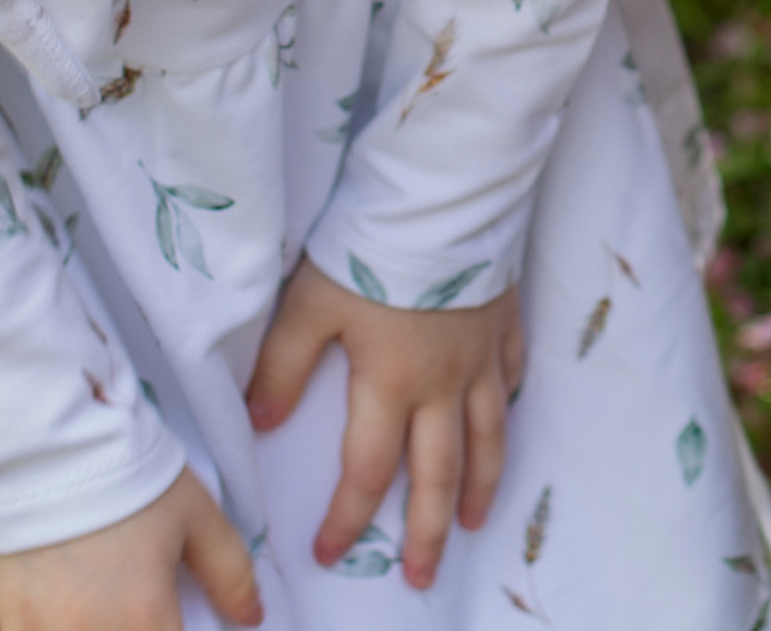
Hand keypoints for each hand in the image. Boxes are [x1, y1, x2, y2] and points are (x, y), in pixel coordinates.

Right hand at [0, 470, 260, 630]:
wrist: (55, 435)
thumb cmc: (130, 474)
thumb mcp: (199, 515)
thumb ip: (232, 572)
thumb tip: (251, 617)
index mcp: (136, 619)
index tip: (165, 619)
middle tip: (122, 609)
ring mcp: (18, 627)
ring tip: (81, 608)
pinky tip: (16, 621)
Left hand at [245, 259, 524, 590]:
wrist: (445, 194)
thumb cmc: (372, 248)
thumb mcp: (309, 305)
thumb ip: (281, 367)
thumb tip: (259, 427)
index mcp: (391, 385)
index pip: (369, 473)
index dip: (347, 519)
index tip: (326, 554)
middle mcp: (443, 383)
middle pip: (440, 472)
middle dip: (430, 531)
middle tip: (423, 577)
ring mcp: (481, 353)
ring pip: (487, 434)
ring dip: (481, 484)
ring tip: (477, 521)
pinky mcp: (504, 319)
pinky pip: (511, 373)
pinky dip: (508, 401)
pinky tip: (504, 413)